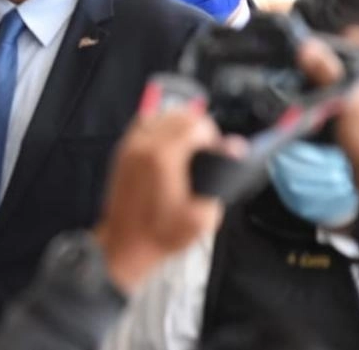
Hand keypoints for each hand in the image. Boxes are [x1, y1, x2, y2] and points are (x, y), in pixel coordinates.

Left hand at [94, 93, 226, 293]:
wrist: (125, 244)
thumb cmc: (161, 234)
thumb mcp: (202, 217)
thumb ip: (221, 180)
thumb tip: (235, 149)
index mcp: (164, 158)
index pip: (196, 124)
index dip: (213, 136)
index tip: (216, 150)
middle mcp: (145, 146)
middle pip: (180, 115)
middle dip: (199, 127)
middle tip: (206, 149)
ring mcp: (131, 146)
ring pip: (161, 114)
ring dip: (179, 123)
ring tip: (189, 145)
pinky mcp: (122, 151)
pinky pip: (144, 122)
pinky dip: (159, 125)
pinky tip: (167, 143)